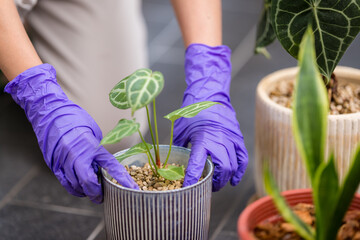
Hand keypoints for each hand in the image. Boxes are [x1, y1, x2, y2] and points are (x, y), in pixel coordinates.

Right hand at [5, 64, 137, 202]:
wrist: (50, 113)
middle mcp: (78, 155)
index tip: (131, 188)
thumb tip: (102, 165)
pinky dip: (74, 189)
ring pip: (76, 185)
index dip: (123, 179)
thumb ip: (97, 150)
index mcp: (92, 146)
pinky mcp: (53, 164)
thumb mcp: (93, 132)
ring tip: (92, 193)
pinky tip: (79, 190)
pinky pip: (65, 182)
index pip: (111, 166)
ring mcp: (64, 161)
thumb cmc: (75, 119)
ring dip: (86, 192)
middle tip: (103, 197)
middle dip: (97, 193)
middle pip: (89, 182)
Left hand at [174, 44, 247, 190]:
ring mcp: (231, 140)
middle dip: (214, 182)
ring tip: (217, 184)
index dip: (192, 179)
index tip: (188, 188)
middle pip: (221, 169)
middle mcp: (218, 141)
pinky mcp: (238, 138)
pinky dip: (239, 171)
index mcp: (202, 139)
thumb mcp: (181, 128)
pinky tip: (234, 180)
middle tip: (206, 186)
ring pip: (232, 166)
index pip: (197, 165)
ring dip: (225, 178)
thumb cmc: (193, 111)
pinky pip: (242, 159)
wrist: (210, 95)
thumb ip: (178, 145)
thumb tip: (170, 160)